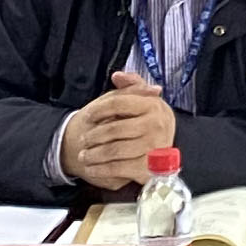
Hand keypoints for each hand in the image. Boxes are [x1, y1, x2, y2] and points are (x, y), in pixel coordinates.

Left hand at [59, 70, 179, 193]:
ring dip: (93, 154)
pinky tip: (91, 168)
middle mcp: (156, 125)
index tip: (87, 116)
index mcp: (154, 105)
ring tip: (83, 155)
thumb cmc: (146, 123)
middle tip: (83, 139)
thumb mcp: (142, 101)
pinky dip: (101, 169)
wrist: (163, 156)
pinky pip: (118, 168)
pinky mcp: (147, 168)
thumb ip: (131, 84)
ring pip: (113, 150)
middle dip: (93, 136)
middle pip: (114, 129)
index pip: (118, 103)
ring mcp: (153, 148)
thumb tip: (117, 76)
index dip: (99, 109)